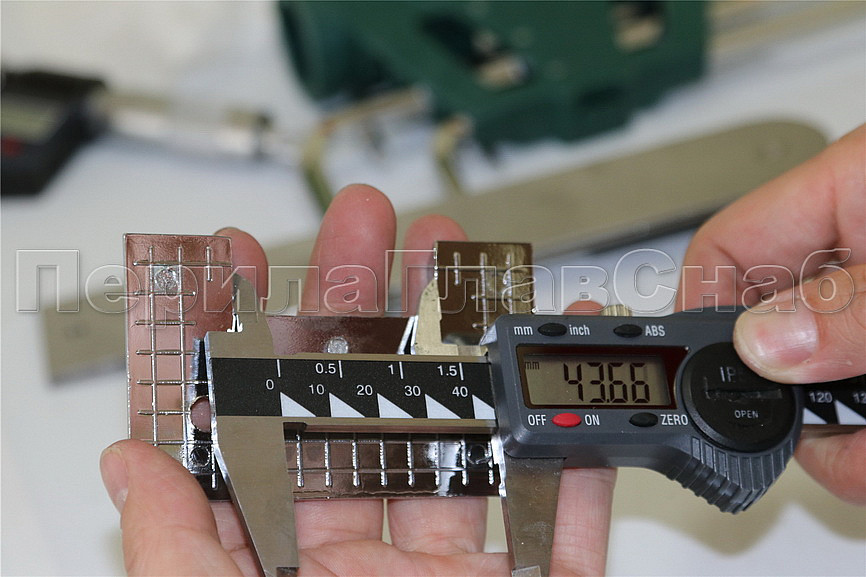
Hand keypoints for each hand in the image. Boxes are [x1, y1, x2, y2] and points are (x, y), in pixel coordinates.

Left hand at [101, 184, 615, 575]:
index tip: (236, 262)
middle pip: (371, 409)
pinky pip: (568, 526)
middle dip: (367, 304)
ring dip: (473, 352)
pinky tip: (573, 388)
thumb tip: (126, 464)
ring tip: (467, 266)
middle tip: (367, 223)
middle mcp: (375, 567)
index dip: (244, 342)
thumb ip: (178, 560)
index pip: (263, 436)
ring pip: (472, 441)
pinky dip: (578, 460)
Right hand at [678, 125, 865, 503]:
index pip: (721, 251)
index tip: (702, 388)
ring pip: (809, 384)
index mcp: (848, 191)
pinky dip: (862, 443)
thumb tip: (764, 345)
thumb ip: (851, 304)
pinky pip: (849, 407)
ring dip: (839, 439)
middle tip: (825, 438)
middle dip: (783, 403)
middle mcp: (850, 249)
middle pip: (763, 335)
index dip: (698, 319)